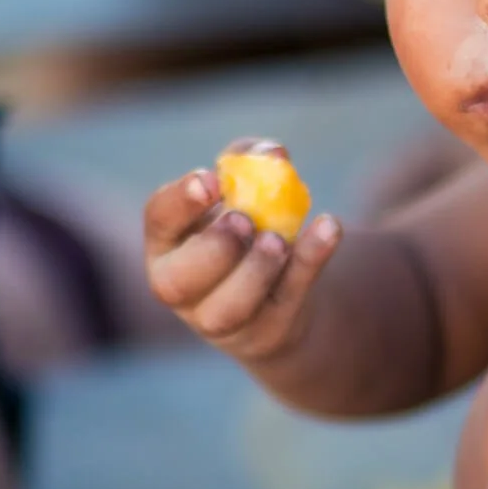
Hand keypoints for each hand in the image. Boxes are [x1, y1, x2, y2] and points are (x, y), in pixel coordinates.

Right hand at [144, 138, 341, 361]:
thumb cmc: (246, 227)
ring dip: (256, 270)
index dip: (180, 201)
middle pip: (181, 280)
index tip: (210, 181)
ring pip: (229, 308)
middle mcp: (182, 287)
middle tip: (243, 221)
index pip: (159, 219)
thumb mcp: (243, 189)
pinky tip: (329, 228)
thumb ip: (251, 163)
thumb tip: (273, 154)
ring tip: (278, 240)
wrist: (279, 290)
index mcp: (167, 241)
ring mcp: (222, 319)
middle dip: (214, 248)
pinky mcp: (266, 333)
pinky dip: (309, 263)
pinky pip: (286, 302)